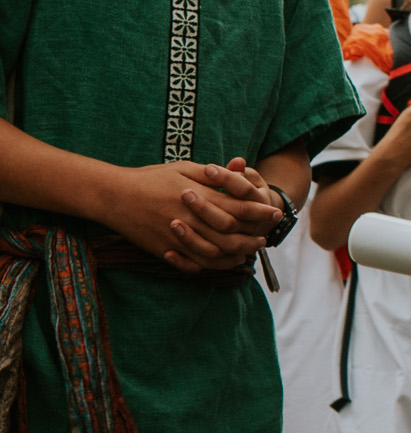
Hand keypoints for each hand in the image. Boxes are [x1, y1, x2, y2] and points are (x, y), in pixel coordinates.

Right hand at [109, 162, 276, 272]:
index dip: (258, 211)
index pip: (235, 206)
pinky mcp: (164, 249)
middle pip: (230, 232)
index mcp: (196, 194)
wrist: (114, 196)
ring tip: (250, 250)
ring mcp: (176, 235)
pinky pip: (194, 262)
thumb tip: (238, 172)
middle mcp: (189, 217)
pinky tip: (225, 261)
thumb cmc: (151, 178)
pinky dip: (213, 264)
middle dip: (252, 235)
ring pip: (215, 251)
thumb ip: (211, 174)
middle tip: (267, 236)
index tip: (274, 212)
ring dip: (237, 252)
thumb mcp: (183, 168)